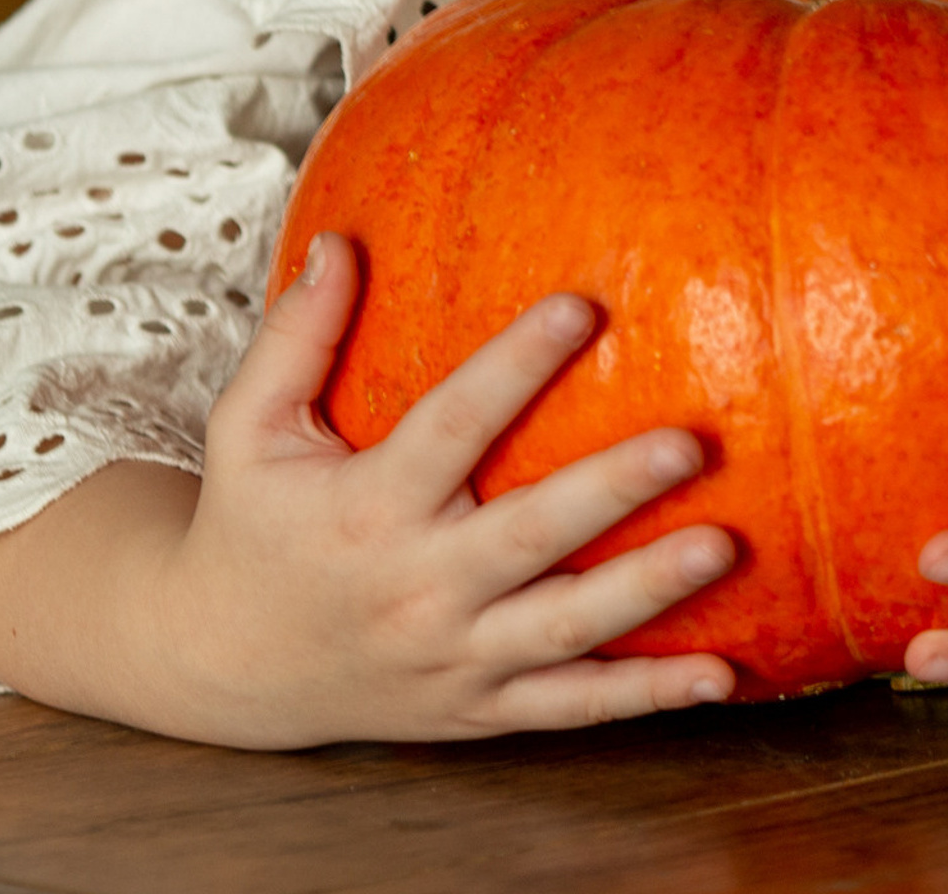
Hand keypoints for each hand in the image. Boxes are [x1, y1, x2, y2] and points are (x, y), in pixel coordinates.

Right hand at [0, 233, 738, 746]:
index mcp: (367, 510)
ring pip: (566, 629)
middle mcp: (417, 588)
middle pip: (529, 536)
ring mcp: (455, 657)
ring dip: (650, 592)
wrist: (222, 668)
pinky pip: (573, 707)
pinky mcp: (479, 708)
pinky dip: (647, 698)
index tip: (582, 306)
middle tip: (689, 444)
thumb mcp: (250, 429)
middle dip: (611, 491)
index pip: (452, 426)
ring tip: (725, 545)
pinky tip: (723, 674)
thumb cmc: (250, 526)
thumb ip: (298, 337)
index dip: (515, 366)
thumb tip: (339, 239)